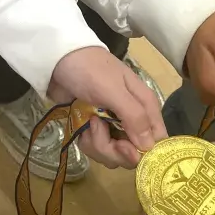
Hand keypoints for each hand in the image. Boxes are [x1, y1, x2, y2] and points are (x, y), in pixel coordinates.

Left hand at [49, 47, 165, 169]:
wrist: (57, 60)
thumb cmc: (89, 70)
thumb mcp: (113, 91)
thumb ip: (134, 117)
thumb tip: (149, 147)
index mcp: (146, 108)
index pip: (157, 141)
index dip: (143, 151)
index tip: (123, 147)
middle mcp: (135, 121)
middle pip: (134, 153)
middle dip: (114, 149)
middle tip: (98, 129)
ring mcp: (115, 128)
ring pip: (115, 155)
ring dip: (98, 144)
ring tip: (89, 122)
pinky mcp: (97, 132)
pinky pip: (99, 150)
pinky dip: (88, 142)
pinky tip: (82, 126)